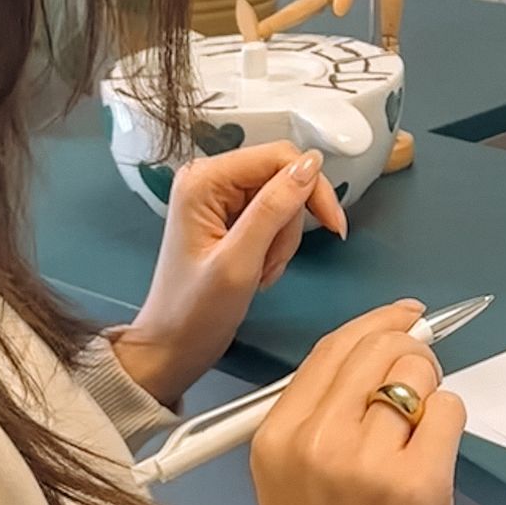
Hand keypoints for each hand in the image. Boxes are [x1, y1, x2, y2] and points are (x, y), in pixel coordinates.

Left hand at [110, 142, 346, 406]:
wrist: (172, 347)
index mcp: (204, 180)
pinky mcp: (228, 216)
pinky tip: (259, 271)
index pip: (279, 157)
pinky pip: (273, 217)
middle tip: (274, 263)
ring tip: (261, 272)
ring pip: (283, 200)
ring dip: (283, 240)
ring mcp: (219, 198)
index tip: (333, 226)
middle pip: (283, 177)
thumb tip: (311, 164)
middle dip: (290, 223)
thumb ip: (273, 209)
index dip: (312, 186)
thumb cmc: (195, 312)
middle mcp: (210, 179)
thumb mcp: (239, 262)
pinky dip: (276, 246)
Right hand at [251, 300, 465, 504]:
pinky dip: (450, 426)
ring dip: (431, 394)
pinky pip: (449, 412)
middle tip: (421, 387)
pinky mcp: (418, 486)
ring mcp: (368, 463)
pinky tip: (433, 462)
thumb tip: (381, 350)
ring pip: (419, 374)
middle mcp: (316, 441)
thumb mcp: (291, 480)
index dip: (380, 323)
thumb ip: (322, 416)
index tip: (408, 317)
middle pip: (381, 348)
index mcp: (277, 437)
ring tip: (419, 440)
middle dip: (413, 356)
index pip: (334, 347)